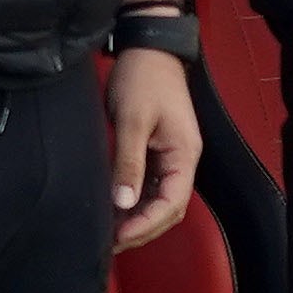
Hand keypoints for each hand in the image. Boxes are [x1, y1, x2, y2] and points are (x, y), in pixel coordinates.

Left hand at [106, 46, 198, 251]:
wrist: (148, 49)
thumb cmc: (143, 80)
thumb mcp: (133, 121)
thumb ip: (129, 163)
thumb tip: (123, 202)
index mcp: (184, 155)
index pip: (172, 203)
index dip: (147, 224)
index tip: (119, 237)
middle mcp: (182, 161)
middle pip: (169, 208)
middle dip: (142, 229)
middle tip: (109, 244)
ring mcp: (171, 157)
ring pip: (160, 200)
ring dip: (138, 219)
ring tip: (109, 233)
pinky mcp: (158, 152)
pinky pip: (151, 187)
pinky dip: (135, 203)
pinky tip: (115, 210)